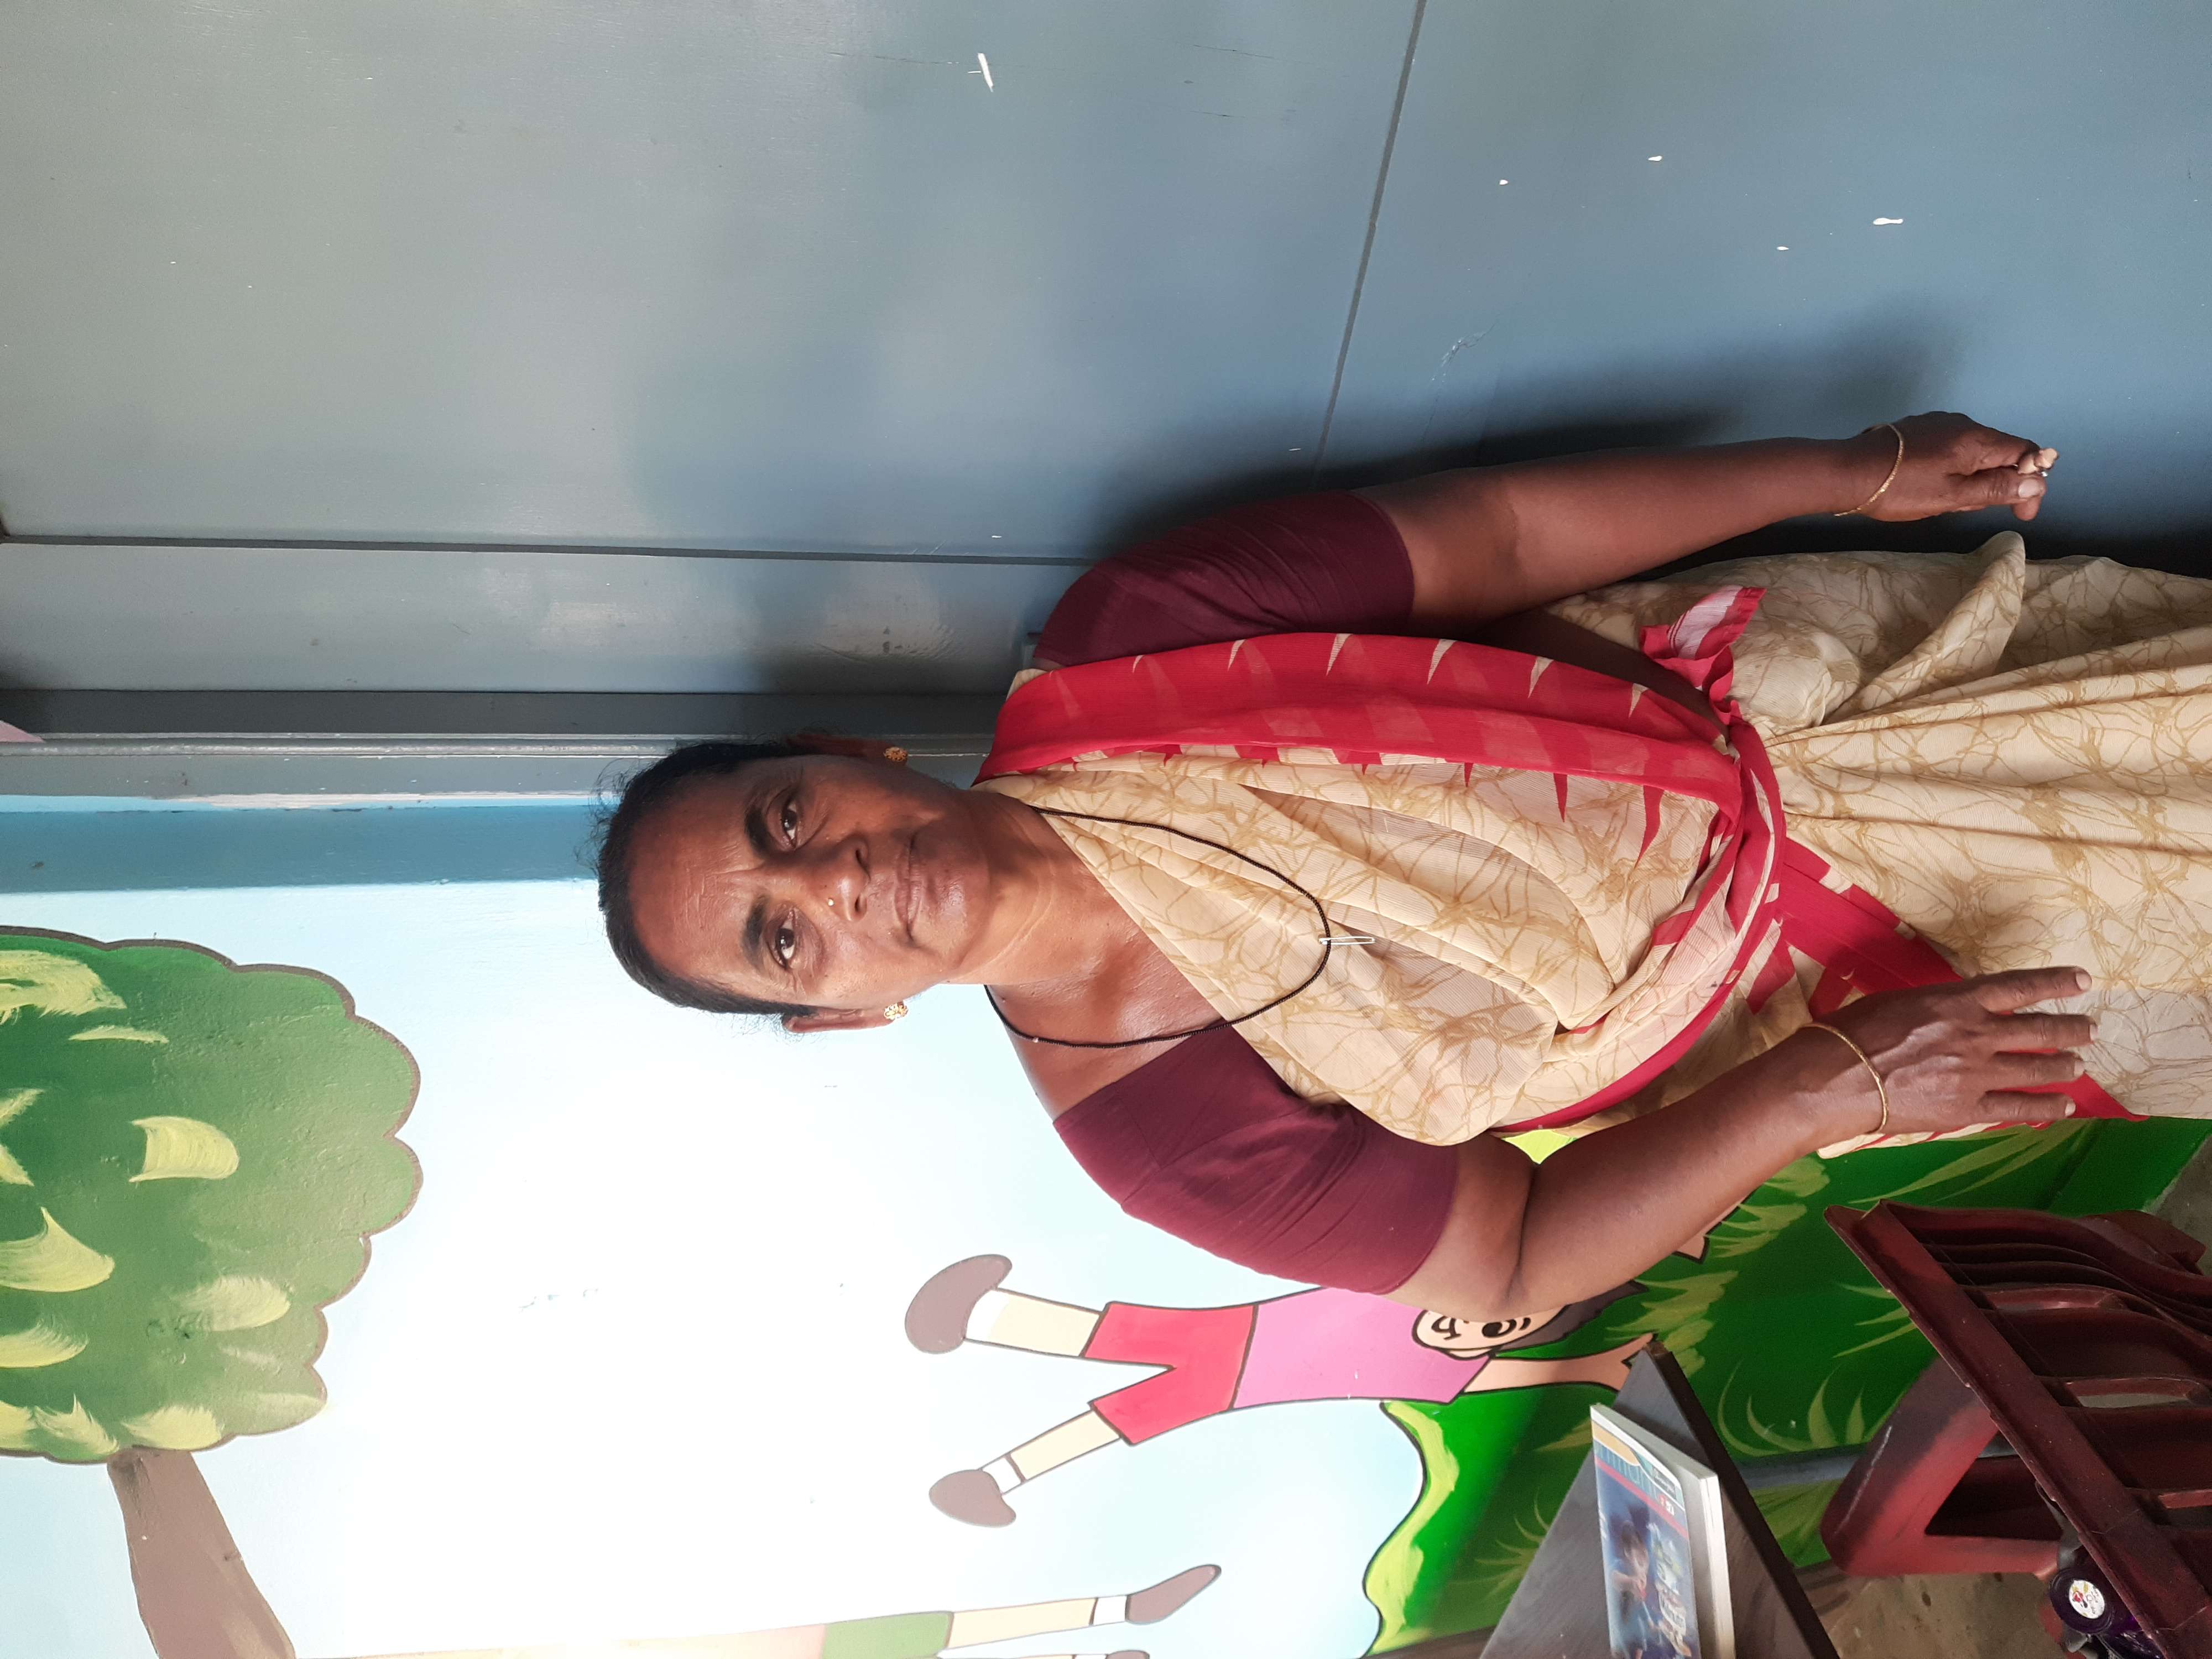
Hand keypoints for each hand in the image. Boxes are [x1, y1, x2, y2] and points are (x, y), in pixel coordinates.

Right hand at [1802, 967, 2095, 1139]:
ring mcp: (1976, 1074)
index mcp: (1958, 1003)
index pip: (2019, 987)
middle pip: (2039, 1029)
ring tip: (2079, 1065)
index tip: (2082, 980)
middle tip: (2089, 1029)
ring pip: (2037, 1068)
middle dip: (2070, 1029)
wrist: (1835, 1078)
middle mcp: (1976, 1035)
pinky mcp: (1967, 1108)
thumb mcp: (1900, 1002)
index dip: (2055, 983)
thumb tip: (1957, 1011)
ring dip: (2064, 1066)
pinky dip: (2046, 1106)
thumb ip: (1939, 1006)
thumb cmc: (1854, 1032)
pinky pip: (2018, 1107)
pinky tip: (2063, 1105)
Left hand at [1842, 411, 2056, 523]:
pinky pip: (1951, 450)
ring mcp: (1939, 424)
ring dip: (1972, 480)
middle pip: (2001, 453)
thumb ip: (1996, 489)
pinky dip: (1953, 470)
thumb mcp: (1953, 496)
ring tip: (1944, 500)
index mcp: (1977, 439)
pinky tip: (1931, 487)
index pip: (2026, 453)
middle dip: (1997, 484)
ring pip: (1974, 453)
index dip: (2032, 482)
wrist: (1848, 472)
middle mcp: (1963, 424)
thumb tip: (2037, 483)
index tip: (2022, 512)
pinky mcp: (1920, 430)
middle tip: (1969, 508)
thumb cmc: (1900, 488)